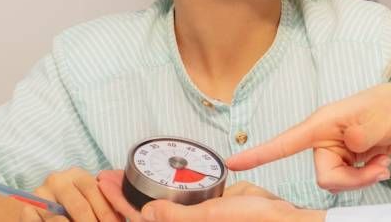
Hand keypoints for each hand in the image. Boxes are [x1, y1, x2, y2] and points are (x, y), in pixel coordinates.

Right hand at [20, 168, 121, 221]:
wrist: (37, 206)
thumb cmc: (69, 204)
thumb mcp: (86, 199)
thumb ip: (103, 205)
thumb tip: (126, 217)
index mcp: (77, 175)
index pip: (96, 193)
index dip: (108, 214)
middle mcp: (58, 181)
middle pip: (80, 208)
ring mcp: (40, 195)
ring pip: (60, 220)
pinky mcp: (26, 210)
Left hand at [96, 171, 320, 221]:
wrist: (288, 219)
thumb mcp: (212, 216)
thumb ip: (177, 218)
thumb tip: (144, 215)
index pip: (141, 220)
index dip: (119, 203)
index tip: (103, 182)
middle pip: (145, 214)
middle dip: (123, 195)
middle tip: (104, 174)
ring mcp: (195, 218)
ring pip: (160, 206)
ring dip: (139, 190)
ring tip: (120, 173)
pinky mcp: (207, 209)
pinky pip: (178, 199)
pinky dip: (163, 187)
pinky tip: (156, 174)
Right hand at [227, 82, 390, 191]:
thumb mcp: (378, 118)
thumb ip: (360, 135)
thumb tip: (349, 148)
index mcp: (321, 124)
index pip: (285, 142)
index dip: (259, 154)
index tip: (234, 163)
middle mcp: (323, 139)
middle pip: (324, 177)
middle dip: (353, 180)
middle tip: (378, 167)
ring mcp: (334, 151)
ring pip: (336, 183)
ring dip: (363, 179)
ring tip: (382, 161)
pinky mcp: (345, 160)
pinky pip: (348, 182)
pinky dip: (367, 177)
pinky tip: (379, 162)